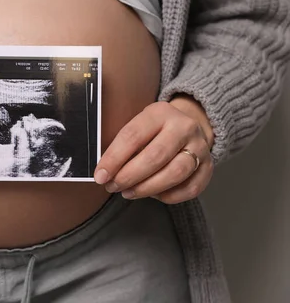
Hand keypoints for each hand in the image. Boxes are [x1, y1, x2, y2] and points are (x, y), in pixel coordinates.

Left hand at [94, 97, 214, 203]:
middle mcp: (183, 127)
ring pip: (175, 173)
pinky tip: (153, 195)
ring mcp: (200, 147)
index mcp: (160, 113)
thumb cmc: (155, 130)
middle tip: (113, 186)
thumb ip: (123, 145)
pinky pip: (190, 188)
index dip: (114, 159)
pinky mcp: (208, 166)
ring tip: (129, 192)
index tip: (100, 176)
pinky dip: (169, 196)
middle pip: (155, 156)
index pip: (133, 136)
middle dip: (129, 176)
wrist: (189, 126)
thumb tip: (104, 171)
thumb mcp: (139, 125)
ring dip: (147, 188)